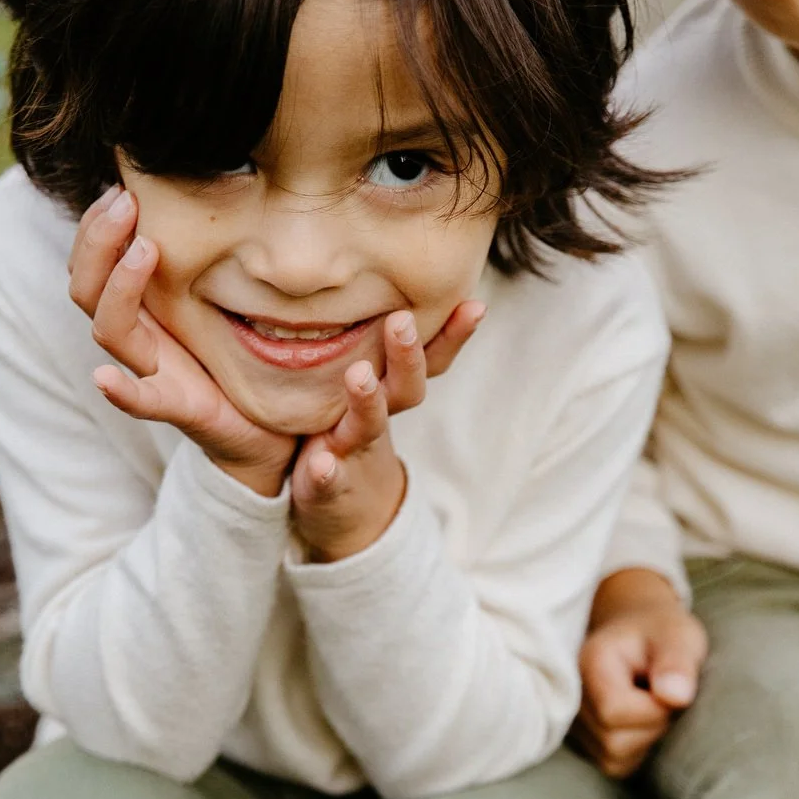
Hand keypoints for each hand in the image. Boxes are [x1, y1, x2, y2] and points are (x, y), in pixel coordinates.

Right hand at [70, 188, 294, 497]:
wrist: (264, 427)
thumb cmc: (240, 356)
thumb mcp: (221, 293)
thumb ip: (209, 250)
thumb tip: (220, 180)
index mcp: (142, 308)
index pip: (93, 261)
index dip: (96, 225)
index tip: (122, 185)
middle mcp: (137, 338)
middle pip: (85, 287)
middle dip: (99, 240)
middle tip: (126, 200)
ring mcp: (151, 372)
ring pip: (108, 331)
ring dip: (118, 286)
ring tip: (145, 248)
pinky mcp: (176, 407)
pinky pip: (140, 400)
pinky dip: (120, 390)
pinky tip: (103, 379)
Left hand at [292, 302, 484, 561]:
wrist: (345, 512)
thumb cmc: (353, 433)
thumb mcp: (371, 388)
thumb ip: (378, 345)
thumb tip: (397, 287)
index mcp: (390, 391)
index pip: (428, 361)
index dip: (453, 336)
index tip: (476, 306)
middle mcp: (377, 418)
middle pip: (405, 388)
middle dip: (407, 356)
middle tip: (402, 321)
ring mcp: (353, 452)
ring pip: (367, 426)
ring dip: (367, 402)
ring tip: (359, 375)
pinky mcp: (327, 486)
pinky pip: (328, 480)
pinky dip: (328, 473)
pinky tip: (323, 464)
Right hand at [575, 568, 707, 777]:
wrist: (637, 632)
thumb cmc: (660, 634)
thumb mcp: (679, 637)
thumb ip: (678, 663)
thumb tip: (675, 697)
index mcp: (589, 664)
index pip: (614, 711)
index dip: (653, 709)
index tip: (669, 687)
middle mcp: (570, 697)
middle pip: (613, 742)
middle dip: (652, 727)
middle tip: (661, 695)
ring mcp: (571, 723)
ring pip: (614, 760)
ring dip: (645, 740)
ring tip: (649, 705)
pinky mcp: (581, 742)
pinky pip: (614, 765)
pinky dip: (636, 750)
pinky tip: (640, 721)